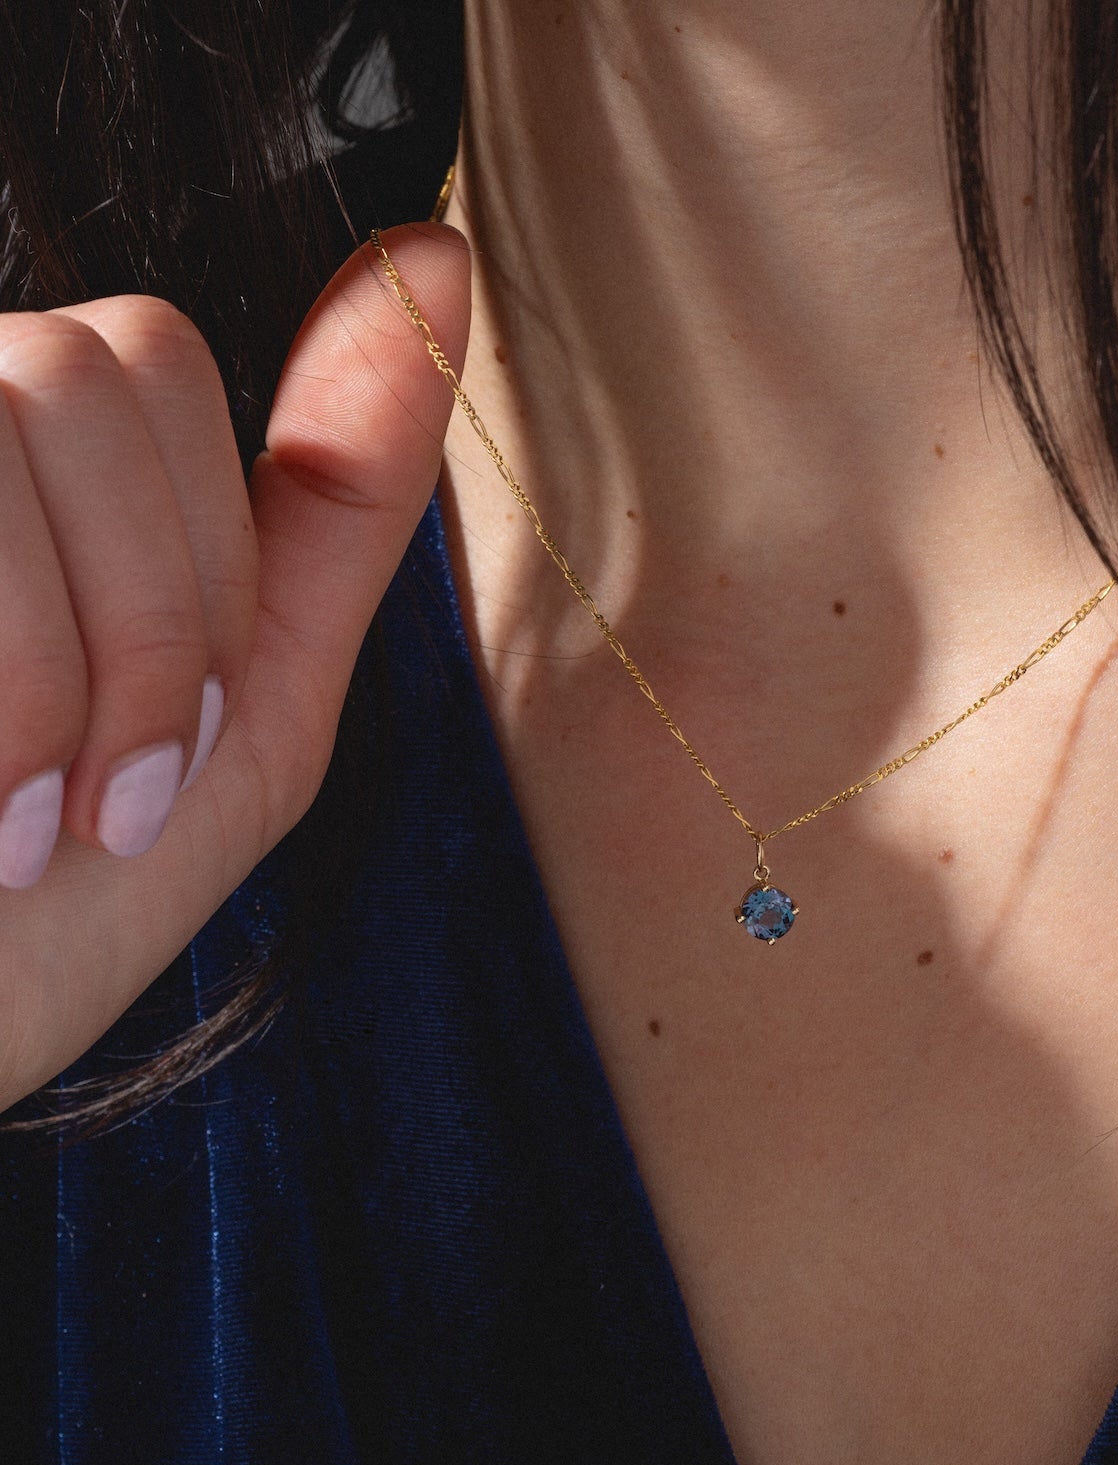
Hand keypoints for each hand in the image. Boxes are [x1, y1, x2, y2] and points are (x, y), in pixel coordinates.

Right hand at [0, 222, 470, 1111]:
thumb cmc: (57, 910)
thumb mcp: (251, 703)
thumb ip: (336, 496)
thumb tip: (436, 263)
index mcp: (20, 479)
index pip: (153, 358)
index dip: (205, 563)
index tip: (187, 741)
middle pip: (90, 366)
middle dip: (154, 614)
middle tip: (113, 796)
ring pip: (21, 398)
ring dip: (72, 660)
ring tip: (24, 818)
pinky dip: (4, 682)